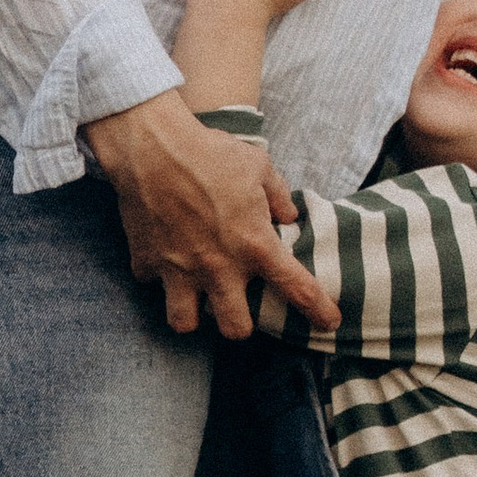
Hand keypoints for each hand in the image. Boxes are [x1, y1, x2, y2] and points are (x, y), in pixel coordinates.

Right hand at [82, 87, 336, 339]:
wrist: (152, 148)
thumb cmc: (210, 152)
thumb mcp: (258, 166)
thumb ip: (278, 195)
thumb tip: (288, 214)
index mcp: (254, 244)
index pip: (297, 288)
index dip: (318, 311)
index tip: (329, 323)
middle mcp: (219, 267)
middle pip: (235, 329)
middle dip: (240, 324)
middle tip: (237, 306)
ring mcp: (180, 269)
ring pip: (185, 323)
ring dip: (193, 313)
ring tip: (195, 297)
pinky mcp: (146, 261)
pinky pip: (152, 282)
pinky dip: (157, 273)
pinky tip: (162, 256)